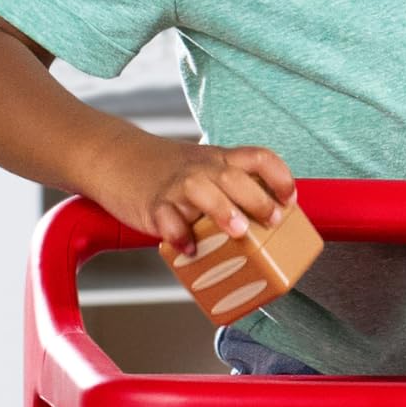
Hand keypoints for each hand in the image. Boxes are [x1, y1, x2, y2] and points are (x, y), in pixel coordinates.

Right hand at [111, 137, 295, 258]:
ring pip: (202, 190)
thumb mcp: (203, 167)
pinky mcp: (152, 205)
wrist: (114, 157)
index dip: (280, 176)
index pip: (258, 157)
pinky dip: (178, 235)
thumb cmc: (166, 170)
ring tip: (238, 232)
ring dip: (224, 211)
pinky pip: (167, 219)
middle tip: (273, 221)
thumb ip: (229, 188)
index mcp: (218, 159)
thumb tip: (263, 227)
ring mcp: (176, 186)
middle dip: (258, 199)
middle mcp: (200, 169)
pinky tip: (189, 249)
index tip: (291, 199)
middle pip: (234, 177)